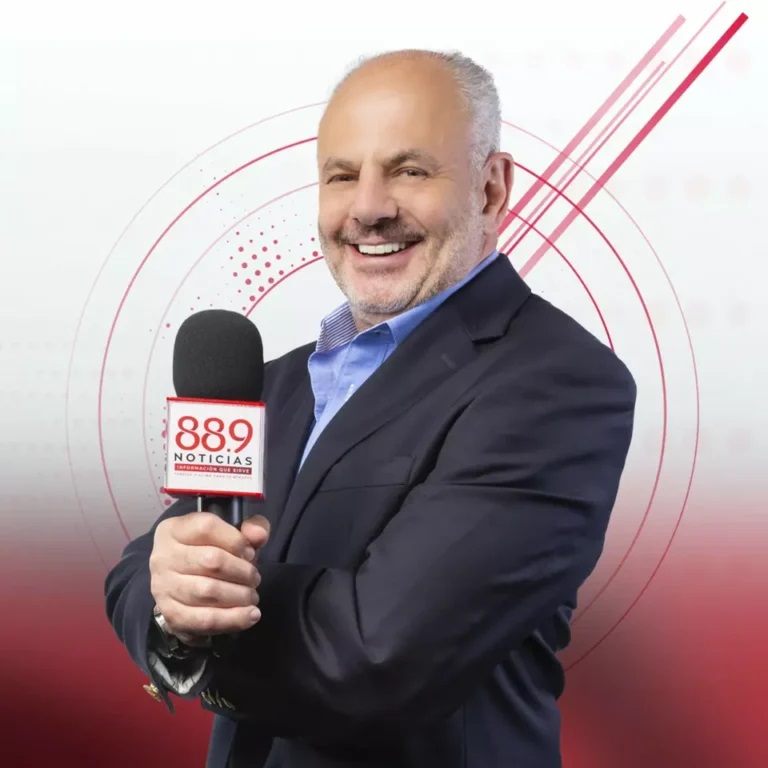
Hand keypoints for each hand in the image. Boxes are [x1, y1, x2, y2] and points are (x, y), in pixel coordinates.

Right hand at [149, 511, 269, 637]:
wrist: (185, 586)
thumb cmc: (213, 553)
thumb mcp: (233, 534)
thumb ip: (252, 527)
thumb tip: (259, 535)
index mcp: (174, 529)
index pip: (207, 527)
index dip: (236, 540)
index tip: (250, 552)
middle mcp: (163, 556)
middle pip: (211, 560)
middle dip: (242, 571)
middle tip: (254, 578)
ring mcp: (163, 587)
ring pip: (208, 591)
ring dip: (239, 595)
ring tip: (252, 596)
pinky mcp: (171, 615)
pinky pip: (205, 620)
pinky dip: (233, 619)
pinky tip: (250, 615)